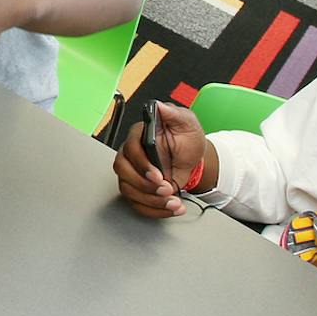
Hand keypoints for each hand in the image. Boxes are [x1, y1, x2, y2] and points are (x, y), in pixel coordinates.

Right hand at [112, 100, 209, 217]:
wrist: (194, 160)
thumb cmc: (187, 139)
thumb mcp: (186, 123)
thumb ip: (173, 114)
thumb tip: (159, 106)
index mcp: (140, 135)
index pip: (130, 149)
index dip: (142, 164)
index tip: (158, 175)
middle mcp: (132, 154)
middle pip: (122, 170)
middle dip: (144, 184)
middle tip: (165, 189)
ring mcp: (133, 172)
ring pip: (128, 189)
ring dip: (151, 200)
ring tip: (172, 201)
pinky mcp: (138, 188)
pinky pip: (137, 203)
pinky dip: (154, 209)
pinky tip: (170, 207)